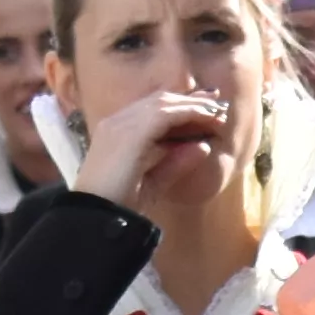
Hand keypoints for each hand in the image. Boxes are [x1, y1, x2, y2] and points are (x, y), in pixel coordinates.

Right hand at [73, 77, 238, 207]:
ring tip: (217, 109)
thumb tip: (203, 146)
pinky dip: (188, 112)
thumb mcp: (154, 181)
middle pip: (158, 99)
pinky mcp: (130, 132)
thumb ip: (176, 163)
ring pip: (163, 102)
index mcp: (117, 131)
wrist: (97, 214)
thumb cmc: (121, 203)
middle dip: (190, 100)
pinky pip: (164, 113)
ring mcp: (121, 124)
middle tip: (217, 101)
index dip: (179, 104)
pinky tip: (206, 116)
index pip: (152, 108)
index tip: (205, 107)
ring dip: (193, 104)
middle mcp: (117, 121)